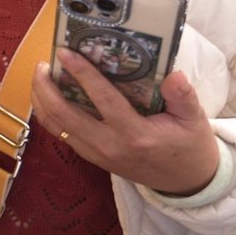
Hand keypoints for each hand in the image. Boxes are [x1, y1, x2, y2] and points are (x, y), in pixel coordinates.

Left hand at [32, 51, 221, 196]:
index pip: (103, 100)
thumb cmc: (189, 147)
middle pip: (64, 115)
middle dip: (46, 87)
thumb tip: (173, 74)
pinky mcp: (90, 157)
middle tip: (43, 64)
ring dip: (41, 99)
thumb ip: (184, 97)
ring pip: (55, 126)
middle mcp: (109, 145)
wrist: (184, 182)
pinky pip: (61, 134)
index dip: (82, 74)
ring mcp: (95, 153)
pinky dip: (49, 113)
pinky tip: (48, 95)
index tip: (65, 52)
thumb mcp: (194, 120)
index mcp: (135, 134)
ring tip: (41, 75)